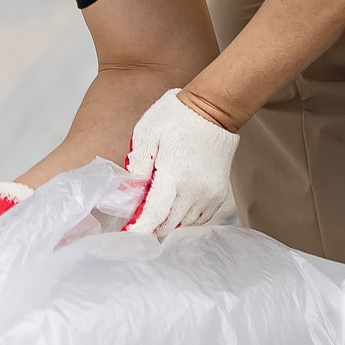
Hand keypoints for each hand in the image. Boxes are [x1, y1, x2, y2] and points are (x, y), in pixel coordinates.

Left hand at [124, 89, 237, 237]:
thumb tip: (132, 188)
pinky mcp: (218, 194)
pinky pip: (199, 219)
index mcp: (174, 175)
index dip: (139, 229)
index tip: (127, 234)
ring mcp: (209, 194)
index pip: (154, 215)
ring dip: (166, 225)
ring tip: (152, 218)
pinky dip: (183, 221)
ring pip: (183, 225)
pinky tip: (172, 213)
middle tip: (135, 223)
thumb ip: (138, 162)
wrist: (214, 110)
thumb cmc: (177, 117)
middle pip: (168, 225)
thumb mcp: (147, 132)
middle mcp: (194, 190)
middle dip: (149, 228)